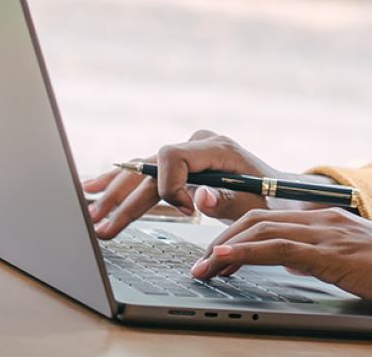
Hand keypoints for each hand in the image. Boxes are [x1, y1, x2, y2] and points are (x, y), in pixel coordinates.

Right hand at [81, 130, 329, 238]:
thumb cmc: (270, 197)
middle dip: (125, 199)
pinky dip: (120, 184)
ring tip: (90, 215)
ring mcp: (187, 153)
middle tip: (103, 227)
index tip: (185, 212)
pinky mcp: (180, 165)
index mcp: (216, 147)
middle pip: (149, 168)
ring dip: (115, 194)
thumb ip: (226, 199)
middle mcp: (197, 145)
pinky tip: (92, 189)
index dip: (169, 186)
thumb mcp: (254, 201)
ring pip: (141, 171)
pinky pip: (144, 172)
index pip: (173, 157)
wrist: (281, 191)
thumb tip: (198, 197)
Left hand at [191, 207, 371, 315]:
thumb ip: (325, 258)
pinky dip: (245, 253)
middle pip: (256, 220)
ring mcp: (327, 234)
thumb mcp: (356, 263)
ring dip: (223, 250)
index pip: (270, 219)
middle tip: (199, 266)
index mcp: (328, 220)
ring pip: (260, 231)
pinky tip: (224, 260)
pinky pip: (278, 249)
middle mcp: (323, 219)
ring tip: (201, 270)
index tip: (215, 255)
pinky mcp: (332, 254)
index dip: (236, 234)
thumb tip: (297, 265)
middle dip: (221, 240)